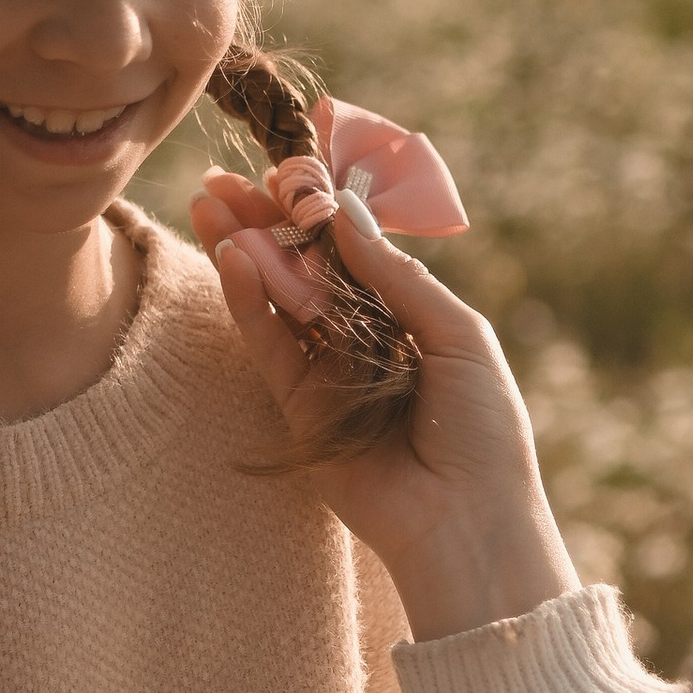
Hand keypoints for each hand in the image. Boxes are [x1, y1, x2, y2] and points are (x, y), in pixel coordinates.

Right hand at [192, 179, 576, 641]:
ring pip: (277, 300)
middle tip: (220, 181)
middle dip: (263, 225)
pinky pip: (269, 346)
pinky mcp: (299, 408)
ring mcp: (327, 373)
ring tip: (209, 203)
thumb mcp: (457, 333)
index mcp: (409, 316)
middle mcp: (363, 339)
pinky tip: (232, 258)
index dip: (315, 212)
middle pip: (303, 269)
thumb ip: (396, 275)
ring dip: (243, 251)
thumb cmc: (483, 428)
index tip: (284, 172)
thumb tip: (344, 209)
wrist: (467, 520)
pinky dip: (249, 302)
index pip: (349, 252)